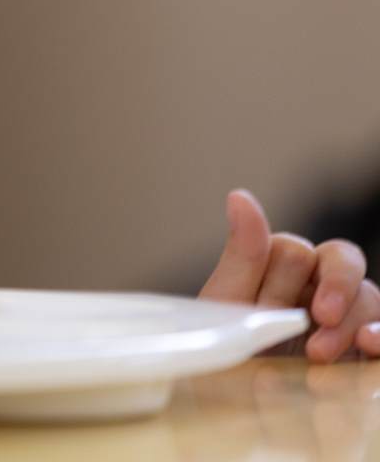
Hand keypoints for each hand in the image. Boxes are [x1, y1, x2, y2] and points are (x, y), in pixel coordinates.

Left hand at [199, 189, 379, 361]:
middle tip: (320, 317)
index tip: (270, 310)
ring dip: (350, 322)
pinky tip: (371, 344)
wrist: (235, 398)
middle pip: (344, 261)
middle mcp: (317, 285)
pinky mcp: (363, 348)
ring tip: (320, 355)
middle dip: (335, 286)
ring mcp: (346, 316)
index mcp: (281, 267)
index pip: (297, 251)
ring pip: (368, 296)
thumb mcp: (228, 304)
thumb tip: (240, 195)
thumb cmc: (228, 348)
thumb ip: (243, 254)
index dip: (284, 280)